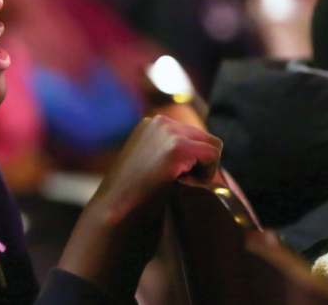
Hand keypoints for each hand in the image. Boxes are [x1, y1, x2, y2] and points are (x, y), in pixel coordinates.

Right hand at [90, 115, 221, 224]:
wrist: (114, 206)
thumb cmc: (132, 191)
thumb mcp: (147, 158)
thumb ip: (166, 147)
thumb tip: (201, 151)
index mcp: (153, 122)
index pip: (192, 134)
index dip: (193, 158)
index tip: (176, 175)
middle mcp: (161, 121)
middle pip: (206, 137)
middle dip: (201, 161)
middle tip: (182, 181)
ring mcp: (169, 132)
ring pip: (213, 145)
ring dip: (204, 168)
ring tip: (182, 183)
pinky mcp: (179, 148)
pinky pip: (213, 155)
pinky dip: (207, 174)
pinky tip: (186, 184)